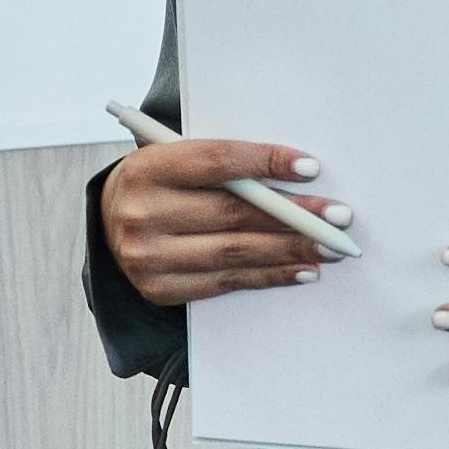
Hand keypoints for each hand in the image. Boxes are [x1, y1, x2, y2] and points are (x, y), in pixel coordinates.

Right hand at [99, 132, 344, 307]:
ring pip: (235, 252)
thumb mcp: (178, 159)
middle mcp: (143, 213)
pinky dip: (270, 276)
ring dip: (290, 250)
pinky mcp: (159, 289)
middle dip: (294, 215)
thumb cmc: (160, 183)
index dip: (267, 162)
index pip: (218, 161)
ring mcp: (148, 257)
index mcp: (148, 168)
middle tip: (338, 217)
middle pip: (232, 213)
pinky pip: (227, 282)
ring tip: (330, 247)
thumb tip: (296, 177)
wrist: (110, 225)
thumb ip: (224, 165)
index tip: (311, 167)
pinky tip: (302, 270)